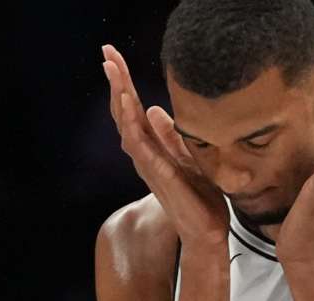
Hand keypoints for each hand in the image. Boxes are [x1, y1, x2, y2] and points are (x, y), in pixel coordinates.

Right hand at [101, 45, 228, 249]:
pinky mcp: (162, 179)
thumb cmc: (199, 199)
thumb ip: (171, 137)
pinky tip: (132, 109)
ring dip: (121, 100)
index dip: (123, 82)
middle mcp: (146, 156)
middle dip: (117, 82)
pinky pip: (145, 150)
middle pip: (125, 113)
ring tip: (114, 73)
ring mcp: (151, 168)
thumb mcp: (188, 158)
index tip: (112, 55)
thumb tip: (156, 110)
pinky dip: (135, 129)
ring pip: (129, 128)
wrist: (207, 233)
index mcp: (152, 149)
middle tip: (107, 53)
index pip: (133, 110)